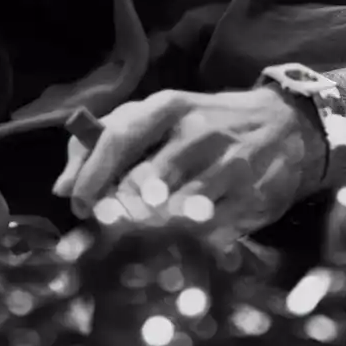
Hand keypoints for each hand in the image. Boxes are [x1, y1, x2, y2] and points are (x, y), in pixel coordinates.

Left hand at [53, 87, 325, 236]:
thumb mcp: (158, 117)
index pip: (119, 137)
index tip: (77, 202)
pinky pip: (206, 231)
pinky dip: (187, 239)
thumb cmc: (204, 123)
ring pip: (174, 211)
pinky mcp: (251, 196)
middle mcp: (198, 131)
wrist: (284, 125)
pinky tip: (182, 236)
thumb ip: (106, 143)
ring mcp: (228, 164)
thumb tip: (61, 188)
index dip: (93, 175)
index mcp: (168, 106)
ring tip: (148, 229)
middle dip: (122, 209)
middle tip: (114, 222)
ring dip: (152, 228)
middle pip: (144, 182)